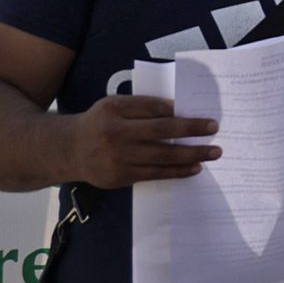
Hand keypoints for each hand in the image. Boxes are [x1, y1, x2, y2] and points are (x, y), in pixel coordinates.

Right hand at [71, 95, 218, 189]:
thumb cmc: (99, 123)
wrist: (69, 150)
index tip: (201, 114)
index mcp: (115, 110)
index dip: (178, 112)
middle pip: (161, 131)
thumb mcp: (114, 106)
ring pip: (162, 156)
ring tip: (213, 152)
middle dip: (191, 130)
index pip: (152, 108)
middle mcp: (116, 134)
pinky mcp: (121, 176)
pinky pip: (155, 174)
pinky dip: (177, 171)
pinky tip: (194, 167)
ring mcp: (119, 158)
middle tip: (214, 129)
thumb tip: (178, 110)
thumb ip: (142, 106)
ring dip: (191, 154)